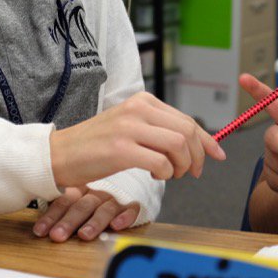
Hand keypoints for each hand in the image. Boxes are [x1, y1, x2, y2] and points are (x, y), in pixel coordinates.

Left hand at [32, 187, 139, 241]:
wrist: (118, 178)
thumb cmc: (85, 201)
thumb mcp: (69, 201)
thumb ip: (57, 211)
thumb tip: (36, 227)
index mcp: (78, 190)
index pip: (63, 201)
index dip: (51, 217)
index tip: (40, 231)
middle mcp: (95, 194)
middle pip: (82, 206)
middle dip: (69, 222)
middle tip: (58, 236)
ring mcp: (112, 200)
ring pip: (104, 209)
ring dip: (94, 222)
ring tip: (84, 235)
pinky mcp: (129, 206)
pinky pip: (131, 209)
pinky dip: (125, 216)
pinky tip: (117, 225)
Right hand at [49, 92, 225, 187]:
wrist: (60, 153)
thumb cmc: (96, 145)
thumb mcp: (130, 126)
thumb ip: (158, 129)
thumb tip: (194, 143)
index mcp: (143, 101)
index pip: (186, 119)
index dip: (207, 140)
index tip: (218, 155)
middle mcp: (138, 109)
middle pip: (187, 131)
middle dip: (197, 156)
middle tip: (192, 173)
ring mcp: (129, 128)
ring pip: (178, 145)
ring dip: (182, 166)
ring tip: (170, 174)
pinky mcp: (121, 150)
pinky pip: (160, 162)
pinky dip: (165, 174)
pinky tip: (153, 176)